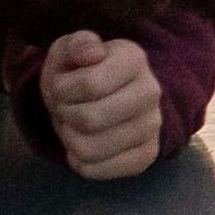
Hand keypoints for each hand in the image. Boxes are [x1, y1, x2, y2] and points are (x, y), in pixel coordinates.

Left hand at [36, 29, 166, 180]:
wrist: (102, 96)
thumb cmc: (79, 70)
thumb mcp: (69, 50)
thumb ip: (76, 44)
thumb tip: (93, 53)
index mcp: (135, 58)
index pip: (89, 86)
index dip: (62, 89)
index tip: (62, 85)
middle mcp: (151, 92)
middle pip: (90, 120)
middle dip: (65, 115)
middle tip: (66, 107)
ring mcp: (152, 126)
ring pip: (89, 149)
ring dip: (69, 139)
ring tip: (74, 124)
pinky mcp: (146, 156)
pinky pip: (95, 170)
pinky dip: (77, 160)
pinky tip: (85, 142)